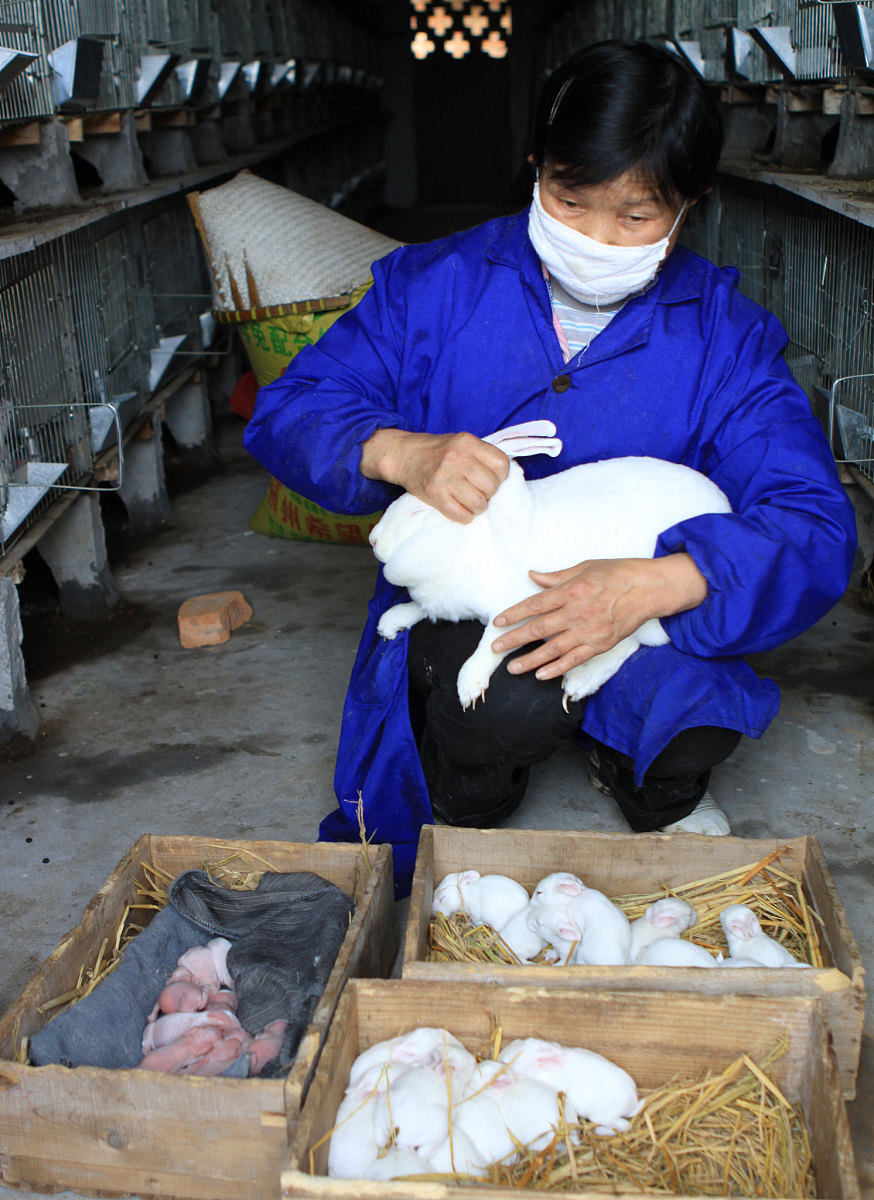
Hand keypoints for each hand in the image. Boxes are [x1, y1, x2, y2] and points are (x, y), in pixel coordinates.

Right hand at [360, 428, 509, 521]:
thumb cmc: (437, 451)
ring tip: (471, 501)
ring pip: (479, 503)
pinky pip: (461, 515)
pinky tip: (460, 509)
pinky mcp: (435, 495)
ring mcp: (445, 477)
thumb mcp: (461, 443)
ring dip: (478, 507)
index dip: (501, 476)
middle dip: (489, 493)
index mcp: (467, 442)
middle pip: (492, 486)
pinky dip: (465, 516)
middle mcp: (456, 458)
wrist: (404, 455)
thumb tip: (504, 479)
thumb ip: (481, 455)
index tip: (492, 478)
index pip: (501, 464)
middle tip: (480, 492)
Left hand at [490, 554, 707, 679]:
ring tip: (513, 667)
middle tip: (496, 647)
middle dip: (514, 639)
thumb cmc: (618, 574)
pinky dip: (557, 668)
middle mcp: (577, 612)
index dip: (514, 614)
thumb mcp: (585, 567)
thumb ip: (557, 577)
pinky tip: (541, 674)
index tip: (498, 622)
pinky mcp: (601, 644)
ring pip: (553, 649)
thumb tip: (533, 576)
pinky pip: (574, 659)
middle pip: (539, 629)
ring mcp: (589, 631)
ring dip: (530, 660)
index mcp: (572, 591)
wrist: (650, 589)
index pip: (535, 605)